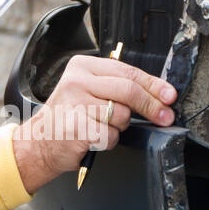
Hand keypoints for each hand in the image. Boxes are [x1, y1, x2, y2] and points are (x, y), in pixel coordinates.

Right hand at [11, 53, 177, 193]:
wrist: (39, 143)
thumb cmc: (69, 118)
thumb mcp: (88, 91)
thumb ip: (117, 87)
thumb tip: (160, 96)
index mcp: (82, 66)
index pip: (127, 71)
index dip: (153, 85)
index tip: (169, 95)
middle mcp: (77, 81)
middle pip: (128, 90)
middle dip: (151, 106)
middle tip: (165, 116)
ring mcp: (75, 104)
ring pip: (121, 116)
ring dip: (119, 127)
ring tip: (100, 127)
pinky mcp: (76, 127)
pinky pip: (110, 136)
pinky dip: (107, 142)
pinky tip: (93, 139)